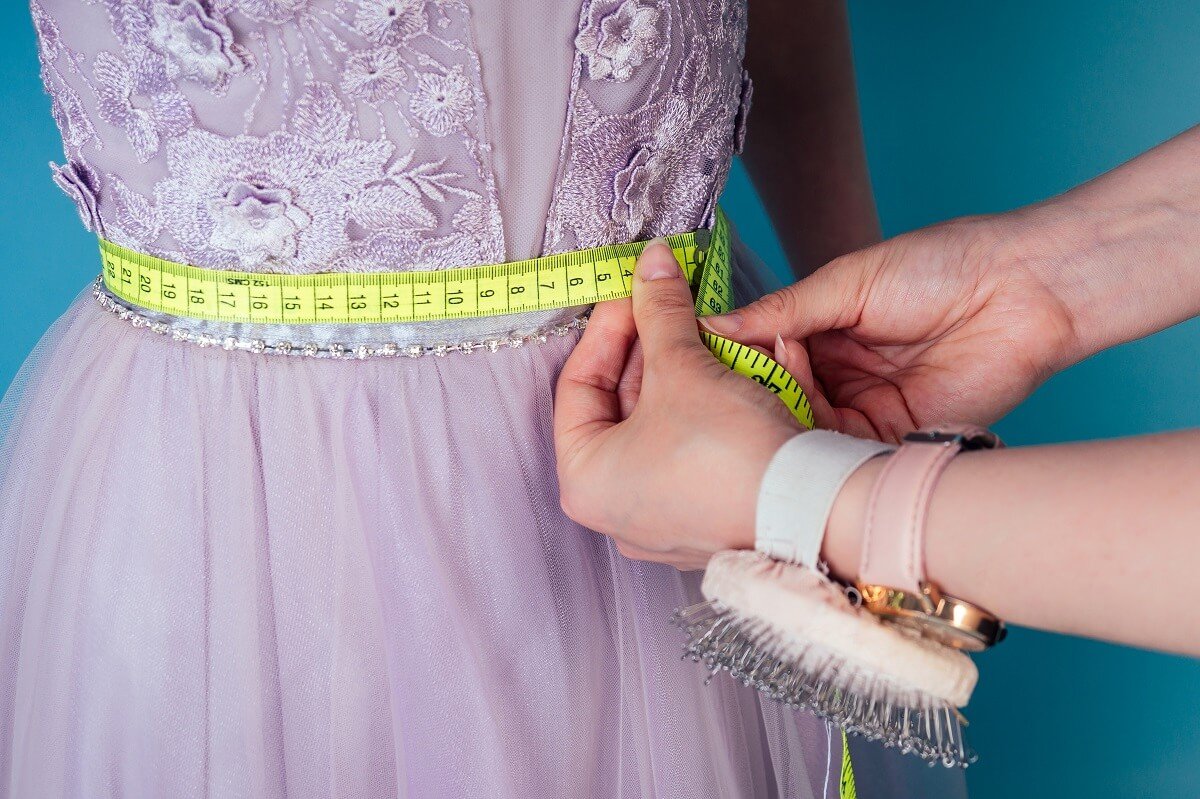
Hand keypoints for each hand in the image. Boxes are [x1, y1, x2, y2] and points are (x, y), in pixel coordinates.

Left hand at [554, 241, 805, 570]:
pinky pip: (688, 448)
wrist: (811, 511)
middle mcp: (613, 508)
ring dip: (679, 372)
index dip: (607, 327)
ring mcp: (658, 518)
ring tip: (700, 332)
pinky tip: (723, 372)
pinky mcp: (701, 516)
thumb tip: (651, 264)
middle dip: (648, 348)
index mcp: (584, 481)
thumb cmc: (729, 453)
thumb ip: (660, 309)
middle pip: (619, 405)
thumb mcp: (684, 366)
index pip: (577, 385)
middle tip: (668, 303)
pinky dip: (701, 406)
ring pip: (657, 424)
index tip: (635, 291)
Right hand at [703, 214, 1081, 440]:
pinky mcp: (895, 438)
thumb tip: (712, 325)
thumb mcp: (846, 283)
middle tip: (732, 382)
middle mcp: (841, 375)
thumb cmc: (942, 266)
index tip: (700, 357)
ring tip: (769, 391)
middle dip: (753, 392)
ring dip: (782, 413)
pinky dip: (816, 441)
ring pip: (803, 428)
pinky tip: (797, 425)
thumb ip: (782, 311)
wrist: (1023, 289)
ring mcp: (866, 409)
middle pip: (777, 398)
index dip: (735, 358)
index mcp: (825, 331)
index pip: (763, 354)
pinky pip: (842, 450)